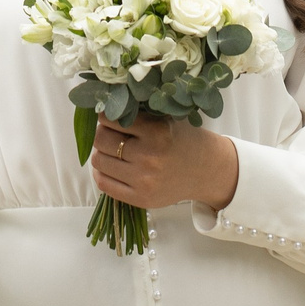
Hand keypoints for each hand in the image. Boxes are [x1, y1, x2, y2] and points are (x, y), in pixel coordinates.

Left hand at [92, 113, 238, 213]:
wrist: (205, 170)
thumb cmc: (181, 139)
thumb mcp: (165, 118)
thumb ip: (137, 113)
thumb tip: (102, 107)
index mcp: (156, 131)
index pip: (111, 119)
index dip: (105, 115)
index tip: (108, 115)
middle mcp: (149, 156)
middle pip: (101, 140)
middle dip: (101, 133)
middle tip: (109, 133)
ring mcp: (144, 180)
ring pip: (99, 161)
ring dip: (101, 153)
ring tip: (111, 150)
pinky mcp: (141, 198)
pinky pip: (105, 184)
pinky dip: (101, 173)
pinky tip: (110, 166)